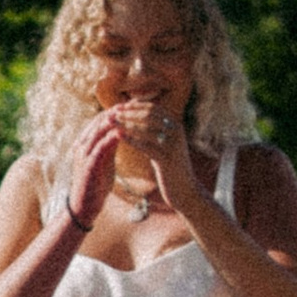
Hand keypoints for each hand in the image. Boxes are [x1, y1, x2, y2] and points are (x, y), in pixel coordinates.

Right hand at [63, 113, 123, 233]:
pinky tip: (123, 134)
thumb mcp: (105, 160)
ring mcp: (83, 155)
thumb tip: (123, 130)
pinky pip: (99, 148)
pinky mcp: (88, 166)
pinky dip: (110, 139)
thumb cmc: (96, 184)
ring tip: (129, 114)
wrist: (85, 207)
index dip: (116, 110)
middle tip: (133, 103)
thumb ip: (111, 145)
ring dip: (114, 121)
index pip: (100, 120)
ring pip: (98, 131)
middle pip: (99, 121)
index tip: (132, 104)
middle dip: (116, 111)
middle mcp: (82, 145)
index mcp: (85, 143)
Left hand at [114, 96, 199, 221]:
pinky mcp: (167, 159)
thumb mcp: (164, 145)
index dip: (134, 106)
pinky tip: (119, 137)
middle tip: (112, 114)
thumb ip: (154, 131)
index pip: (153, 108)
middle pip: (149, 115)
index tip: (118, 106)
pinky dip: (131, 140)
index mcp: (176, 124)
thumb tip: (136, 117)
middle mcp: (176, 131)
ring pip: (146, 129)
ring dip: (126, 124)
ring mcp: (173, 144)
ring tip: (112, 123)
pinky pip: (146, 146)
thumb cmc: (170, 167)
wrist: (185, 190)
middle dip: (129, 113)